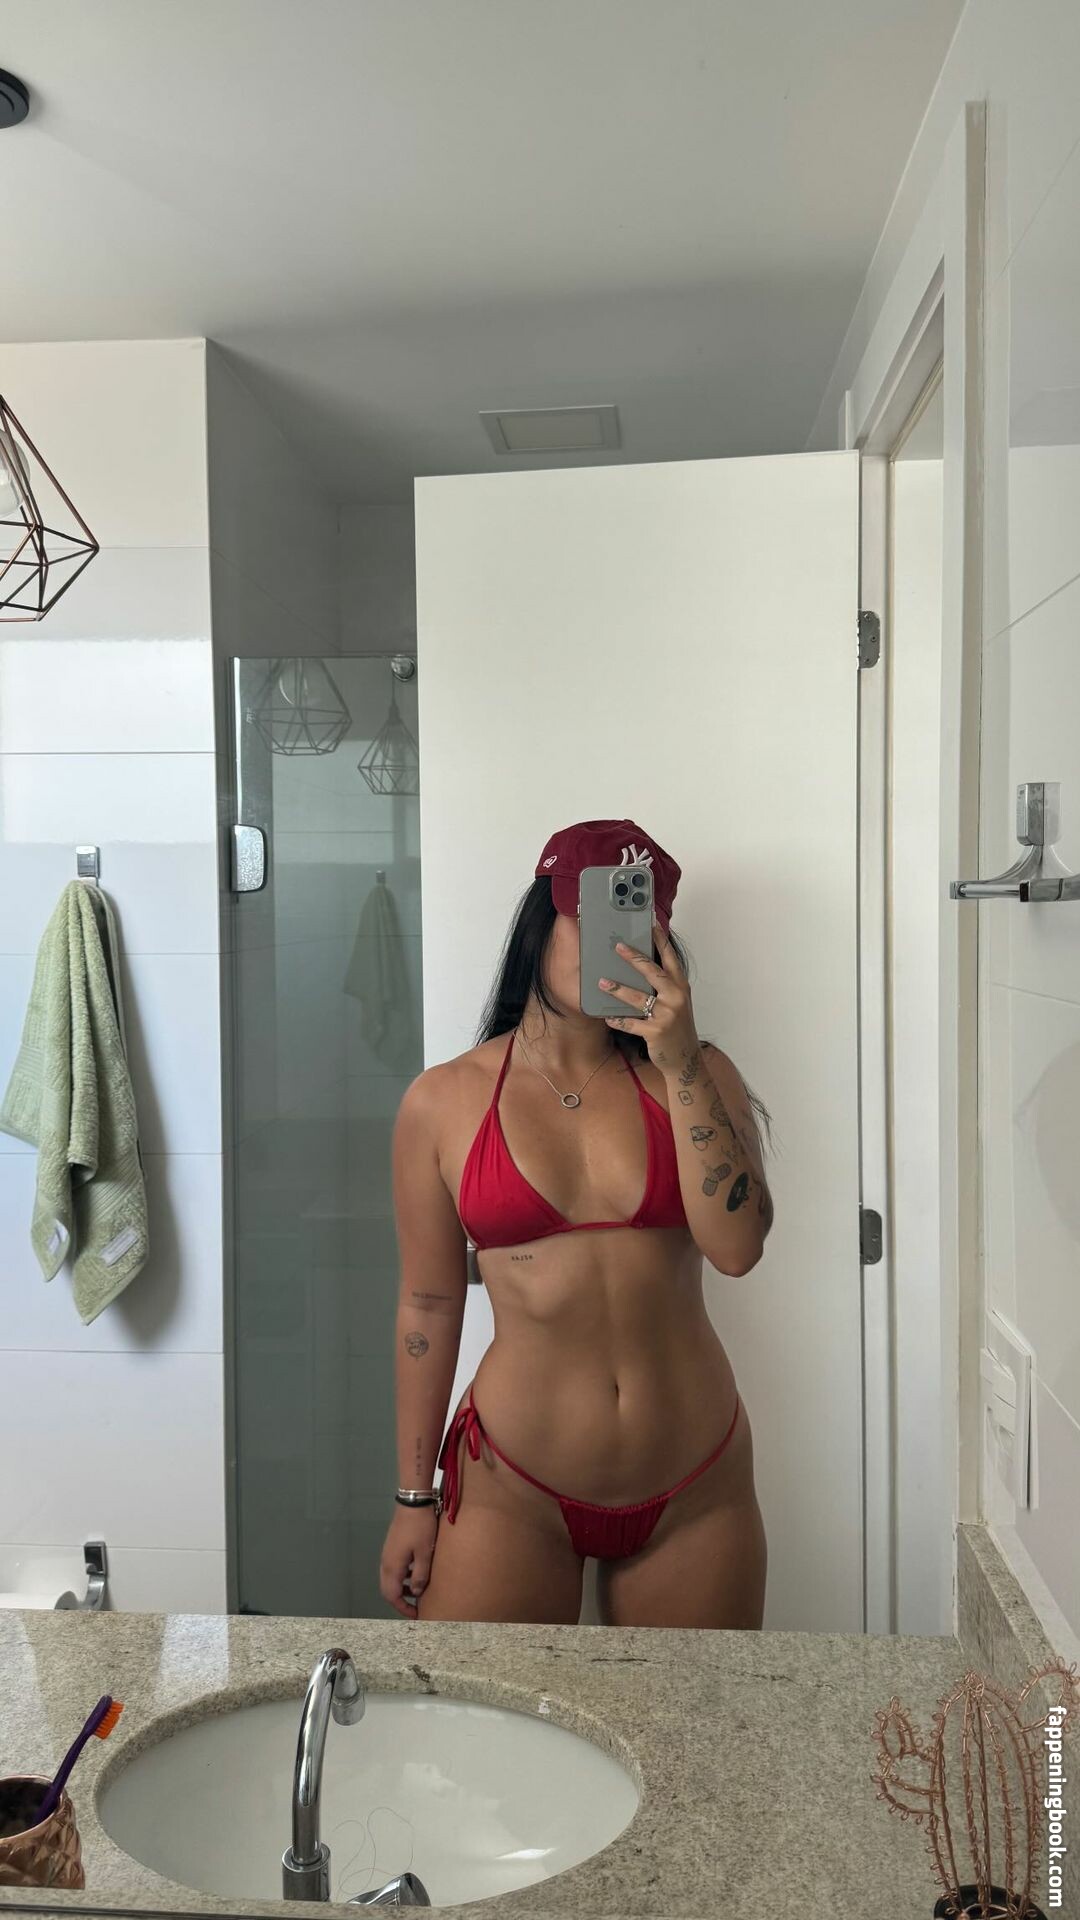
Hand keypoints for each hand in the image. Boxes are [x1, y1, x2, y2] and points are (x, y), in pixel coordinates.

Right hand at [379, 1503, 438, 1617]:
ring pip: (390, 1579)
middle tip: (416, 1607)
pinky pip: (393, 1568)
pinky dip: (402, 1577)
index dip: (403, 1608)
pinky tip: (415, 1573)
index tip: (416, 1615)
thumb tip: (416, 1592)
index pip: (392, 1596)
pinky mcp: (392, 1546)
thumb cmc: (421, 1528)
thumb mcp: (425, 1553)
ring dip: (401, 1588)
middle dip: (400, 1601)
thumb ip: (420, 1576)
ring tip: (418, 1592)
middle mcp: (385, 1562)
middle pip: (387, 1589)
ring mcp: (387, 1554)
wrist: (413, 1502)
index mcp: (392, 1567)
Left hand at [596, 915, 698, 1071]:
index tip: (651, 923)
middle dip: (635, 958)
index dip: (661, 940)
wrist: (685, 1059)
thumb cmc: (677, 1027)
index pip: (670, 958)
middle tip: (618, 946)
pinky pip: (631, 1023)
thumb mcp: (676, 1002)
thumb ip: (664, 986)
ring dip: (618, 989)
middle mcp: (676, 998)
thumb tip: (640, 967)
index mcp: (680, 987)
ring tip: (602, 982)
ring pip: (638, 998)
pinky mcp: (655, 1032)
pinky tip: (607, 1016)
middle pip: (654, 972)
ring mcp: (666, 1015)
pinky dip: (618, 1019)